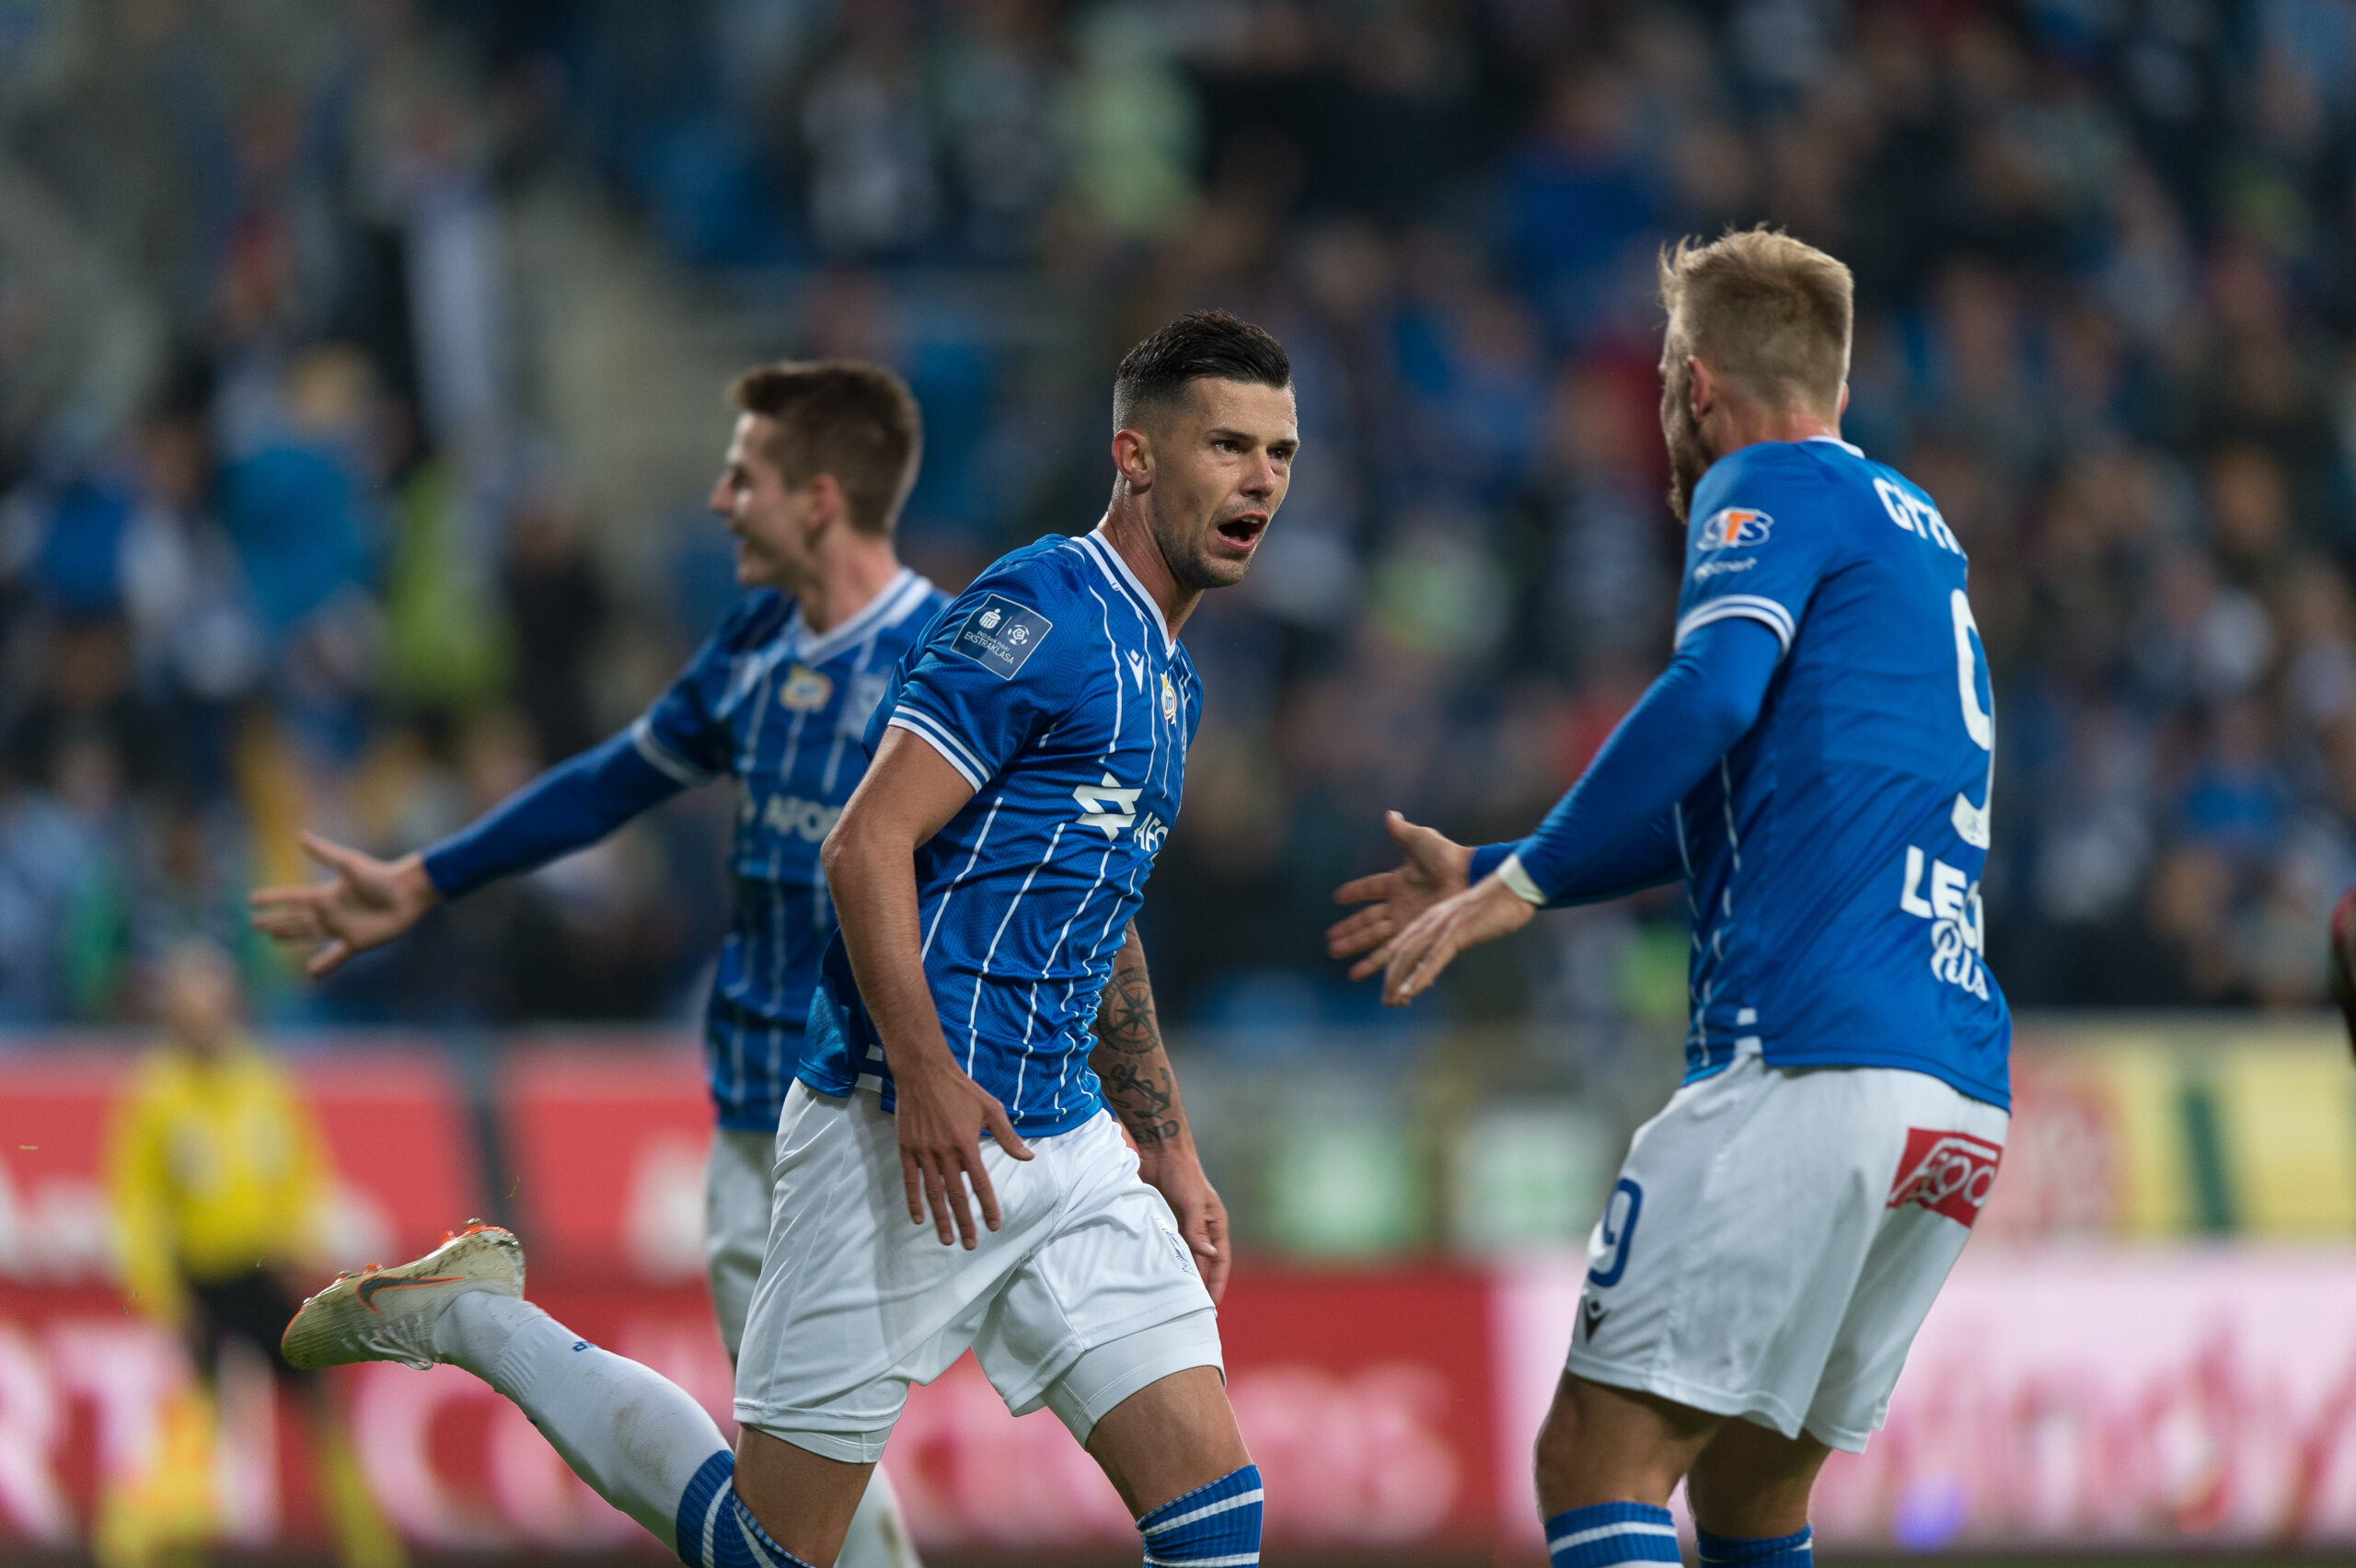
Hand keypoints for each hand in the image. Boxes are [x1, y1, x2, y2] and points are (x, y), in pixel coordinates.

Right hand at [248, 833, 439, 974]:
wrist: (408, 892)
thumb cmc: (380, 875)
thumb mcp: (349, 863)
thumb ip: (324, 852)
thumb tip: (300, 835)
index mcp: (325, 894)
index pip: (291, 898)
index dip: (272, 899)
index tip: (252, 899)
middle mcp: (330, 912)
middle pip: (295, 918)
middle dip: (274, 920)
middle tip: (253, 923)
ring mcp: (342, 928)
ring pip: (308, 934)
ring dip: (290, 935)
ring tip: (272, 937)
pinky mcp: (357, 942)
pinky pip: (336, 955)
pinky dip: (324, 964)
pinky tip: (311, 973)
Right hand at [892, 1053, 1033, 1247]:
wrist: (923, 1073)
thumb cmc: (961, 1089)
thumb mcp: (990, 1109)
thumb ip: (1008, 1136)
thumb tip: (1028, 1157)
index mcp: (968, 1145)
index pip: (980, 1184)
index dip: (988, 1207)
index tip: (994, 1225)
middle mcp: (945, 1153)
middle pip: (957, 1196)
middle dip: (965, 1223)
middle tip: (971, 1244)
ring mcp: (924, 1153)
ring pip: (934, 1194)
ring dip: (941, 1219)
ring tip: (947, 1240)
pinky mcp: (907, 1150)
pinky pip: (911, 1181)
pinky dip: (914, 1202)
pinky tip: (919, 1219)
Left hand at [1138, 1147, 1230, 1303]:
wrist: (1160, 1152)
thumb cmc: (1184, 1174)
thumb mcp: (1193, 1202)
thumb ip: (1198, 1229)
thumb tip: (1208, 1256)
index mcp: (1215, 1225)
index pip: (1220, 1261)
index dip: (1216, 1284)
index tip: (1211, 1306)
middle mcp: (1200, 1230)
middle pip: (1200, 1264)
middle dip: (1196, 1285)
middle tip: (1188, 1310)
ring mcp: (1181, 1227)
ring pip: (1181, 1258)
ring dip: (1177, 1275)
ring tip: (1170, 1298)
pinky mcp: (1163, 1222)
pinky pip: (1164, 1247)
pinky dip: (1161, 1261)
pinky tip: (1154, 1276)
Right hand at [1328, 810, 1471, 979]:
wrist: (1471, 876)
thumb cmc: (1449, 856)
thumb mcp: (1421, 840)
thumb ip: (1402, 832)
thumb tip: (1389, 814)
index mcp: (1397, 883)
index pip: (1369, 889)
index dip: (1354, 893)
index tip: (1336, 898)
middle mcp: (1401, 906)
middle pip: (1368, 924)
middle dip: (1349, 935)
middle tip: (1330, 945)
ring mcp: (1410, 923)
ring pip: (1379, 944)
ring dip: (1361, 955)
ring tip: (1346, 969)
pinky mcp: (1421, 937)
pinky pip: (1402, 955)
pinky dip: (1391, 968)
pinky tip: (1381, 978)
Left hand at [1376, 875, 1534, 1005]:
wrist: (1515, 887)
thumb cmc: (1496, 905)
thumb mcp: (1466, 921)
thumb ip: (1453, 935)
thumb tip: (1446, 952)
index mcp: (1431, 917)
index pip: (1403, 944)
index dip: (1394, 967)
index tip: (1392, 988)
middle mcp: (1431, 920)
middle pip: (1400, 952)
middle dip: (1391, 979)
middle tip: (1388, 1002)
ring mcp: (1443, 926)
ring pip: (1411, 957)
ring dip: (1399, 982)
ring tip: (1393, 1002)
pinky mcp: (1458, 932)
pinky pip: (1433, 958)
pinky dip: (1418, 977)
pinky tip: (1409, 992)